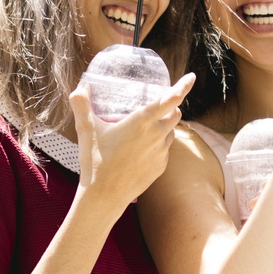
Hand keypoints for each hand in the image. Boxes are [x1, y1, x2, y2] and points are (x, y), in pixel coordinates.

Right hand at [69, 74, 196, 207]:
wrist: (105, 196)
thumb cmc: (96, 161)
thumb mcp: (86, 129)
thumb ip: (81, 104)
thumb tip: (81, 87)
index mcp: (142, 121)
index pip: (171, 99)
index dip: (183, 86)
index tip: (191, 77)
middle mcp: (157, 135)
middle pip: (176, 114)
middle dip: (172, 106)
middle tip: (159, 104)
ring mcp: (161, 152)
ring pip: (172, 132)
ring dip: (165, 127)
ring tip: (146, 129)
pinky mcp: (161, 167)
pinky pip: (165, 150)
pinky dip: (158, 145)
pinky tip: (142, 150)